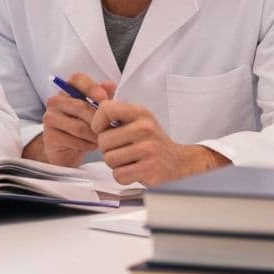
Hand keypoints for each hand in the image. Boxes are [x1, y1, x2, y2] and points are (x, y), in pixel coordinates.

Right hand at [34, 73, 114, 167]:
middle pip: (80, 106)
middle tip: (111, 128)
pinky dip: (87, 145)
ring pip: (79, 127)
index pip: (77, 79)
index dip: (92, 87)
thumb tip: (110, 85)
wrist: (65, 150)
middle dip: (98, 119)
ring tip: (103, 139)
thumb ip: (103, 97)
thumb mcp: (95, 110)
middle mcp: (55, 100)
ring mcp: (50, 118)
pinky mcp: (50, 136)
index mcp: (67, 90)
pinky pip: (74, 141)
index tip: (104, 99)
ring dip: (94, 135)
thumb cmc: (83, 125)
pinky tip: (92, 145)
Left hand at [91, 100, 227, 186]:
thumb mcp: (139, 117)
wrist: (178, 160)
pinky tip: (132, 169)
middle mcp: (145, 129)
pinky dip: (122, 175)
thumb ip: (117, 109)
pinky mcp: (150, 171)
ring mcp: (149, 150)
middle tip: (119, 148)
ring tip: (127, 158)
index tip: (101, 129)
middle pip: (103, 141)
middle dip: (106, 148)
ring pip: (109, 159)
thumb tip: (95, 98)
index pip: (106, 110)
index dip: (97, 121)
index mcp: (140, 113)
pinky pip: (119, 175)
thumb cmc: (151, 138)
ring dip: (114, 163)